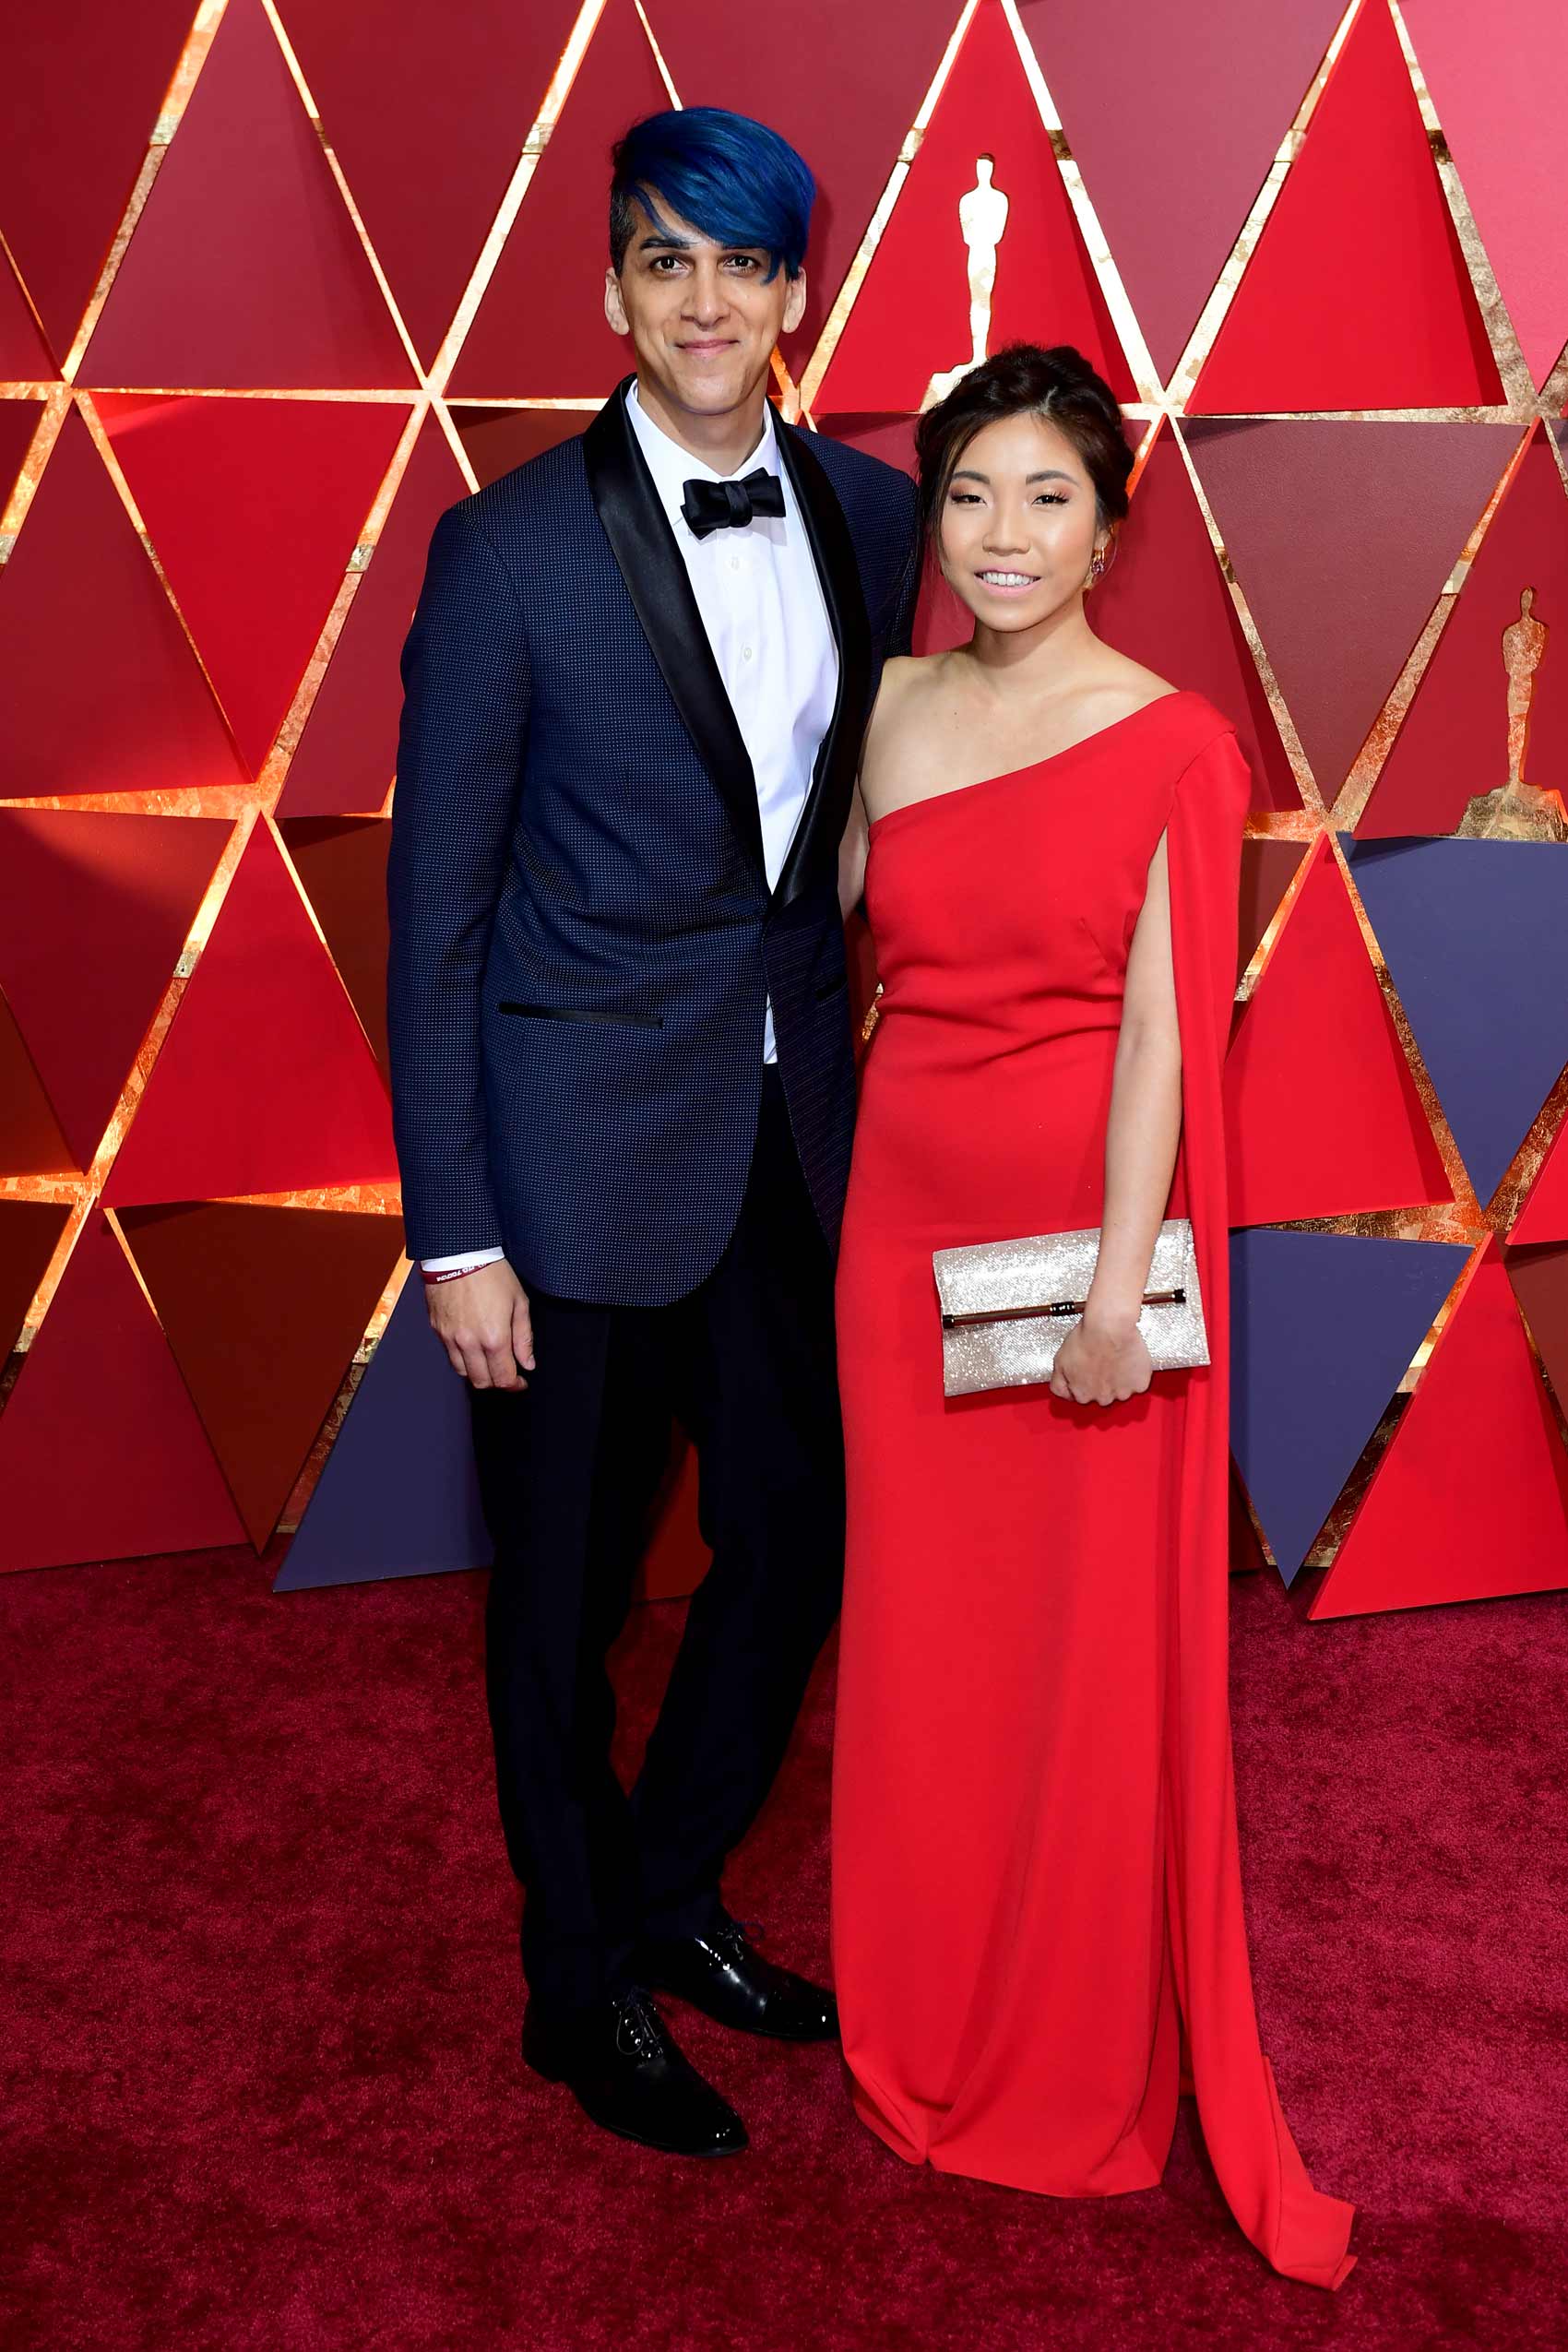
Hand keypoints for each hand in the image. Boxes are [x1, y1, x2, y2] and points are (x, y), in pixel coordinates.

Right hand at [425, 1259, 534, 1390]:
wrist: (458, 1254)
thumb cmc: (492, 1274)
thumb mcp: (519, 1302)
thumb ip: (524, 1338)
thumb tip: (528, 1363)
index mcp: (494, 1338)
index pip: (503, 1379)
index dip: (515, 1385)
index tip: (521, 1382)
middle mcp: (469, 1344)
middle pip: (481, 1382)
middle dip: (496, 1382)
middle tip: (506, 1372)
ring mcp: (450, 1338)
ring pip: (463, 1372)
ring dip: (478, 1373)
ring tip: (489, 1360)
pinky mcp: (437, 1330)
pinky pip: (450, 1355)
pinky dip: (463, 1358)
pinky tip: (473, 1347)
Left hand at [1048, 1308, 1151, 1407]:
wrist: (1109, 1326)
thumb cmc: (1086, 1338)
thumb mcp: (1059, 1361)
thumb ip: (1059, 1383)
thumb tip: (1063, 1393)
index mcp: (1082, 1394)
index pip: (1081, 1397)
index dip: (1084, 1381)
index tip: (1087, 1371)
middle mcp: (1102, 1398)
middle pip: (1102, 1395)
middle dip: (1102, 1382)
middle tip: (1103, 1362)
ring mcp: (1122, 1393)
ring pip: (1121, 1391)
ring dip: (1120, 1379)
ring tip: (1116, 1359)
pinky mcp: (1139, 1384)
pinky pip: (1138, 1384)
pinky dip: (1135, 1375)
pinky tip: (1128, 1361)